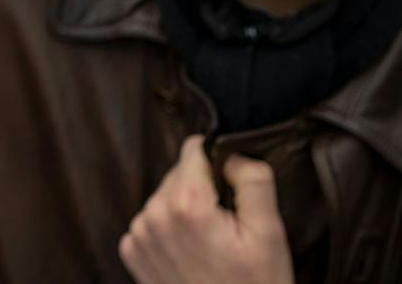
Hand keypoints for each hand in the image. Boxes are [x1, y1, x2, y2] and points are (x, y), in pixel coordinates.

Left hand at [120, 136, 293, 283]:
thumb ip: (253, 180)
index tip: (232, 189)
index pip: (193, 149)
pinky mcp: (132, 252)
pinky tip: (192, 253)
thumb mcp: (269, 233)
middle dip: (203, 190)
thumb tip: (232, 153)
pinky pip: (153, 220)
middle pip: (179, 173)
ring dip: (186, 209)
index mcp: (186, 205)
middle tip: (227, 227)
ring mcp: (139, 235)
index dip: (218, 161)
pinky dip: (171, 229)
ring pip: (165, 196)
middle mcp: (154, 215)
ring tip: (211, 245)